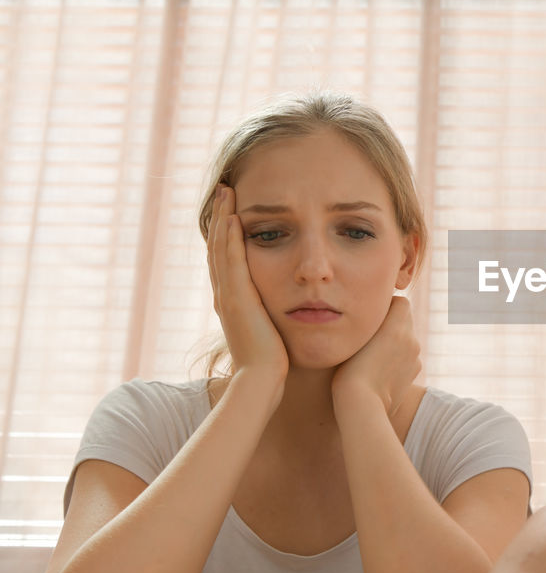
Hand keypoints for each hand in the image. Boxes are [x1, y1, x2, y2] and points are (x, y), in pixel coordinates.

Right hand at [207, 185, 287, 382]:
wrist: (262, 382)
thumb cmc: (276, 365)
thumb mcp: (276, 332)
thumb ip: (279, 316)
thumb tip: (299, 307)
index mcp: (234, 303)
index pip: (228, 260)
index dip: (227, 234)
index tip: (234, 209)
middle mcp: (226, 296)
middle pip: (219, 247)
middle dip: (221, 217)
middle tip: (224, 190)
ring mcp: (227, 296)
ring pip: (220, 248)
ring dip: (223, 218)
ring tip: (226, 191)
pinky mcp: (235, 299)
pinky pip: (230, 261)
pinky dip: (229, 239)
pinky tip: (233, 217)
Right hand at [331, 295, 421, 421]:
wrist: (362, 404)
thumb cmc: (349, 370)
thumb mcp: (354, 338)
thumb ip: (368, 321)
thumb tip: (370, 312)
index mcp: (397, 327)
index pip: (401, 302)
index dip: (387, 305)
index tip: (371, 314)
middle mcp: (411, 340)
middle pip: (405, 319)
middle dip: (391, 321)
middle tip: (371, 332)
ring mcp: (415, 357)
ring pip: (407, 338)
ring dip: (395, 339)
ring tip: (374, 352)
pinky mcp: (414, 372)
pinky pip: (407, 355)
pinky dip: (398, 357)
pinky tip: (381, 367)